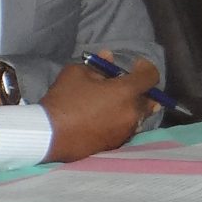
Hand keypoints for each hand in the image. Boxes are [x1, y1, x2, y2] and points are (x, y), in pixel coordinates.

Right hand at [39, 52, 156, 161]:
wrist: (50, 134)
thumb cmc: (64, 100)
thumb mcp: (77, 73)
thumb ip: (98, 65)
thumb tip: (108, 57)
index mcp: (125, 92)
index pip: (150, 77)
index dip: (145, 68)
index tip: (134, 66)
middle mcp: (132, 113)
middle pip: (150, 100)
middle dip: (141, 91)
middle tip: (124, 86)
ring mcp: (125, 131)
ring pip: (139, 116)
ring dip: (132, 107)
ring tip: (114, 103)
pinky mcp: (116, 144)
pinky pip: (127, 128)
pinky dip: (122, 121)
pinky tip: (106, 118)